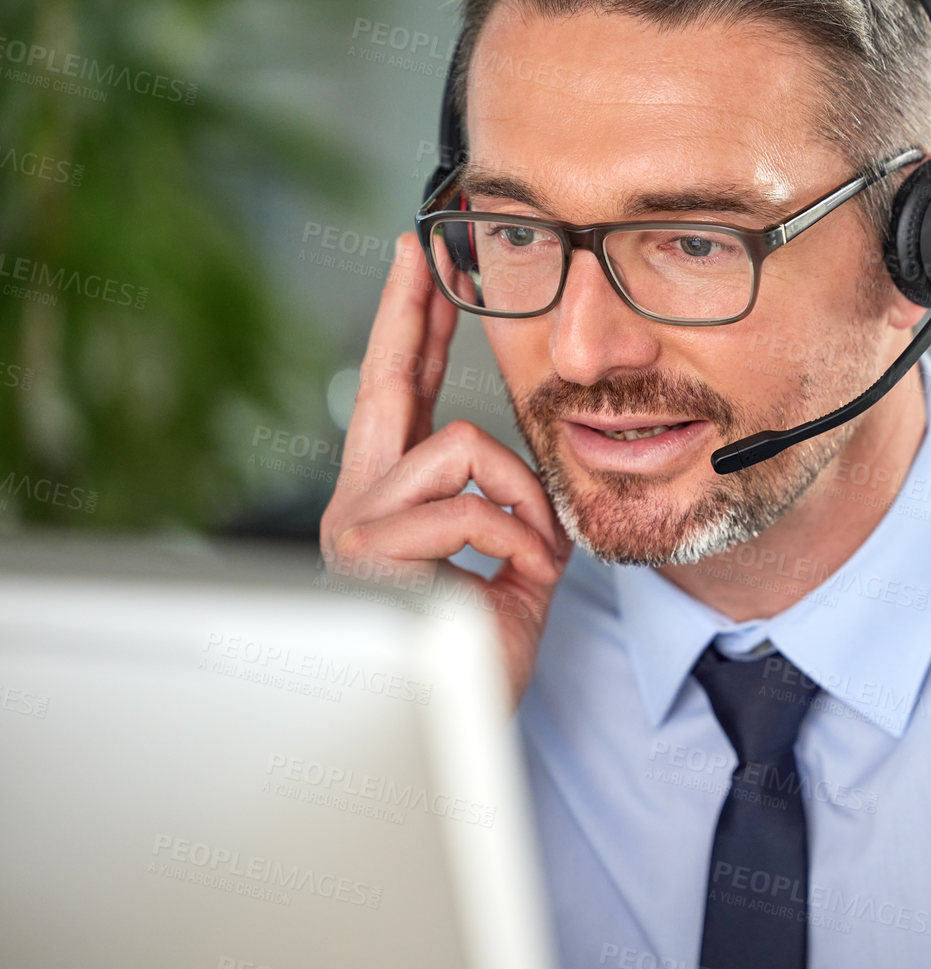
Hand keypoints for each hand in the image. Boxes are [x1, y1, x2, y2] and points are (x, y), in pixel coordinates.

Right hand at [320, 232, 570, 708]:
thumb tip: (534, 468)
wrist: (464, 719)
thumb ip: (514, 508)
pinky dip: (517, 542)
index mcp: (399, 496)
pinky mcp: (369, 554)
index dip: (413, 325)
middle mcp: (363, 501)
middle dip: (407, 307)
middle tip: (421, 248)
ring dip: (523, 500)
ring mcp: (358, 524)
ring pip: (462, 447)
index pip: (404, 392)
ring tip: (533, 554)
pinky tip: (515, 580)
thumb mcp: (516, 562)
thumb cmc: (485, 648)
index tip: (421, 261)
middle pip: (386, 378)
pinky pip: (470, 508)